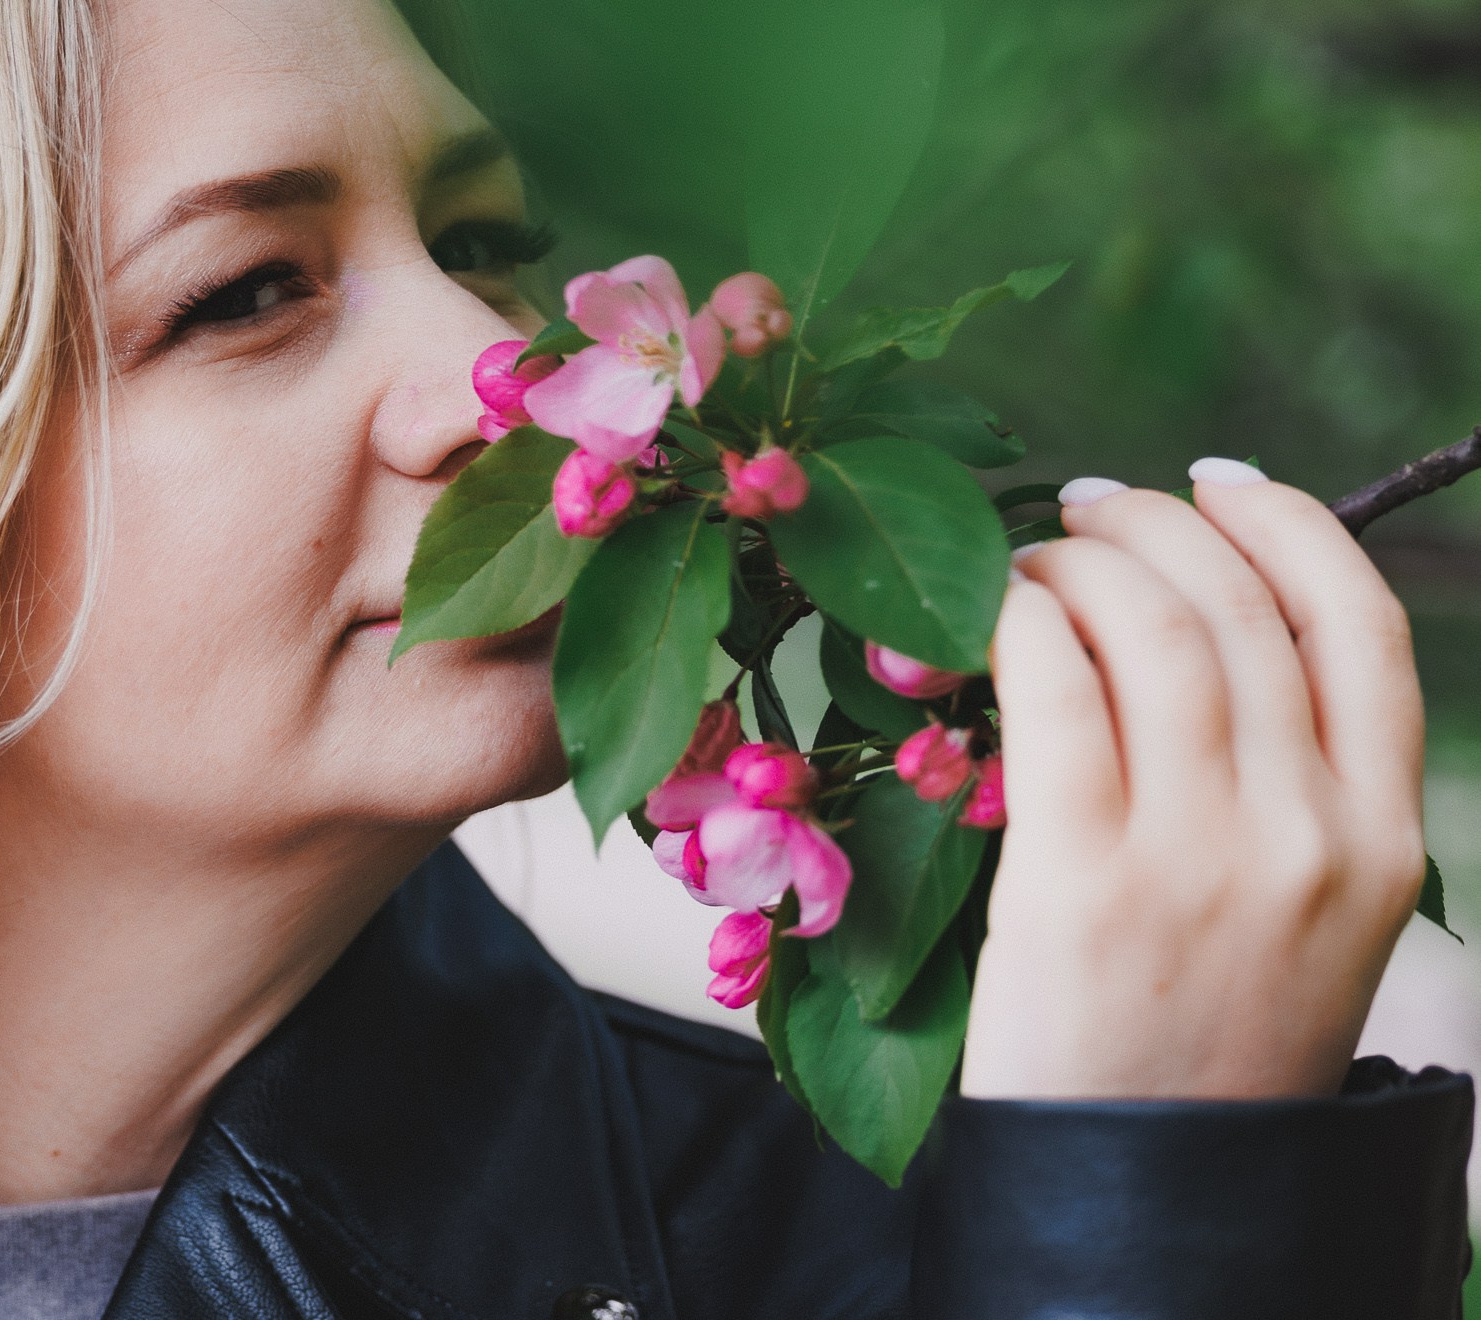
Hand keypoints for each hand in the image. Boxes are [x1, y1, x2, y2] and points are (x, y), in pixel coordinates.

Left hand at [961, 462, 1426, 1099]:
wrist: (1152, 1186)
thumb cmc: (1213, 1039)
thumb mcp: (1310, 915)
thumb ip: (1289, 784)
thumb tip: (1195, 624)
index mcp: (1382, 839)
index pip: (1359, 623)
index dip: (1287, 522)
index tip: (1216, 480)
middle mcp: (1307, 832)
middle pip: (1243, 605)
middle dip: (1158, 524)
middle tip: (1091, 507)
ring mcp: (1198, 854)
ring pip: (1153, 629)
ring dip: (1083, 559)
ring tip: (1038, 555)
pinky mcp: (1080, 880)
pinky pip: (1055, 691)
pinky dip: (1021, 620)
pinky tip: (995, 611)